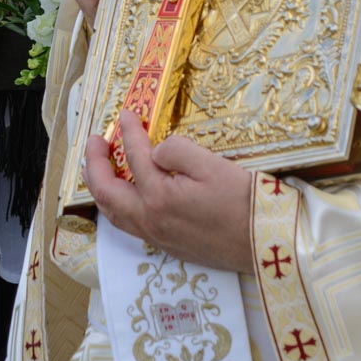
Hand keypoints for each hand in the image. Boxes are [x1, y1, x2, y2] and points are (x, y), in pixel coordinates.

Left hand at [83, 111, 254, 272]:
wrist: (265, 244)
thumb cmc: (243, 202)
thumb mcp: (211, 164)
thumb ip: (176, 151)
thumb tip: (155, 153)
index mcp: (158, 197)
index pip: (134, 157)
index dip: (128, 132)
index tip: (125, 114)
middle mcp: (150, 221)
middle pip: (107, 192)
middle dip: (95, 164)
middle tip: (95, 141)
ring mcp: (157, 237)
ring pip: (114, 214)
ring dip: (101, 188)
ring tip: (100, 167)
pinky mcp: (168, 246)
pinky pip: (129, 225)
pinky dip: (117, 206)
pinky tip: (125, 195)